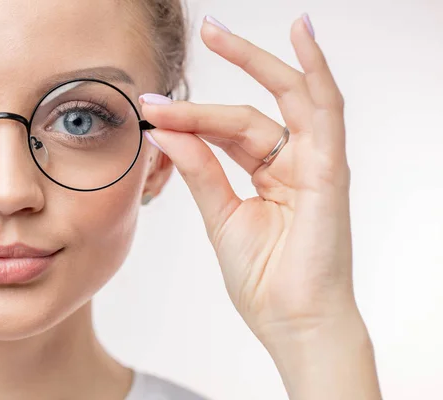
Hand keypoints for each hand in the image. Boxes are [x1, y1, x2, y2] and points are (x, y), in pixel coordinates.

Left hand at [141, 16, 357, 347]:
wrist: (292, 324)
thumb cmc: (263, 279)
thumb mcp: (220, 216)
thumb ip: (199, 169)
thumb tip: (165, 130)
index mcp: (271, 176)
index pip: (230, 130)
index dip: (193, 116)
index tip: (153, 107)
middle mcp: (295, 164)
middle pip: (259, 105)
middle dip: (231, 67)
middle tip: (204, 33)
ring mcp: (316, 164)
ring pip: (288, 98)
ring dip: (258, 61)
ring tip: (221, 33)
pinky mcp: (329, 171)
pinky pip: (326, 111)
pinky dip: (314, 72)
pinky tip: (300, 37)